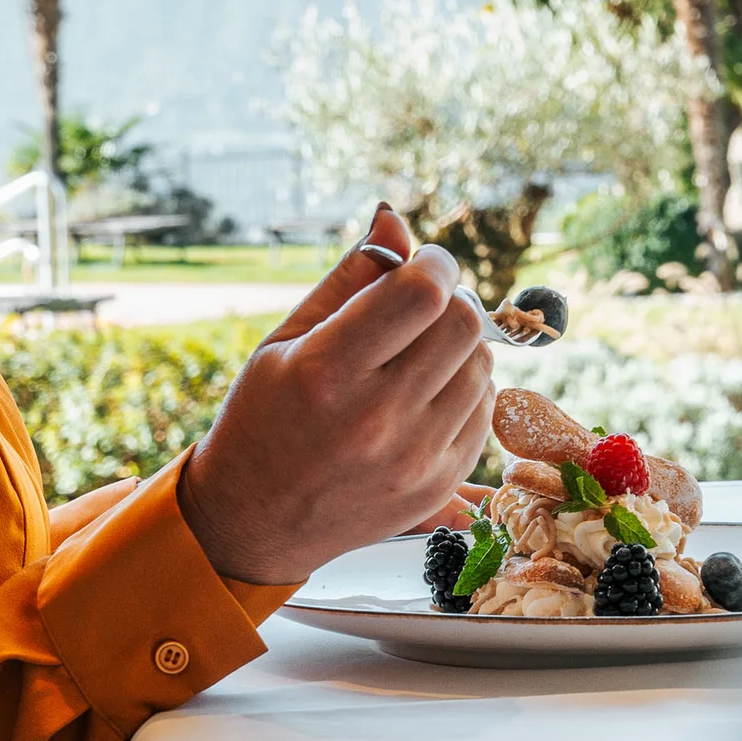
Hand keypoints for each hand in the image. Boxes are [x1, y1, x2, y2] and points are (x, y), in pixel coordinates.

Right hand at [180, 203, 494, 586]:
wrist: (259, 520)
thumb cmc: (263, 418)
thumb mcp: (285, 339)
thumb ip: (348, 277)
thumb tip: (396, 221)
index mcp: (328, 372)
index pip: (421, 293)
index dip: (434, 263)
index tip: (422, 263)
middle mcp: (377, 419)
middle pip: (463, 323)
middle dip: (450, 298)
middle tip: (422, 303)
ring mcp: (416, 459)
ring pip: (482, 365)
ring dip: (459, 345)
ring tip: (417, 353)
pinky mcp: (439, 484)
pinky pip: (482, 410)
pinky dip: (463, 388)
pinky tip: (423, 393)